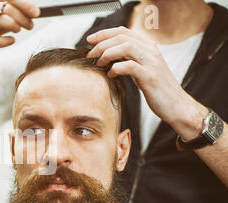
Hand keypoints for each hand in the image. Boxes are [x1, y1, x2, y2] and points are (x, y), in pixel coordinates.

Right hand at [0, 0, 39, 52]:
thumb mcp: (8, 13)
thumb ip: (20, 10)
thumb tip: (34, 12)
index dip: (24, 4)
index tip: (36, 13)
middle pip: (5, 8)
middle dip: (21, 17)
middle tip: (30, 25)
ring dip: (11, 24)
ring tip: (18, 30)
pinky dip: (4, 41)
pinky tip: (12, 40)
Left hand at [86, 26, 205, 137]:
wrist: (177, 106)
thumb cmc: (157, 90)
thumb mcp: (143, 70)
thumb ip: (130, 60)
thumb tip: (109, 56)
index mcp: (149, 47)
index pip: (123, 31)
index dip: (104, 33)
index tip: (90, 40)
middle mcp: (151, 51)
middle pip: (122, 37)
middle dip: (101, 44)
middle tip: (90, 55)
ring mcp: (152, 63)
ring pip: (125, 47)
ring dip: (107, 54)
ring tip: (98, 64)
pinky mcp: (150, 77)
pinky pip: (129, 66)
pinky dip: (116, 69)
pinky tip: (110, 75)